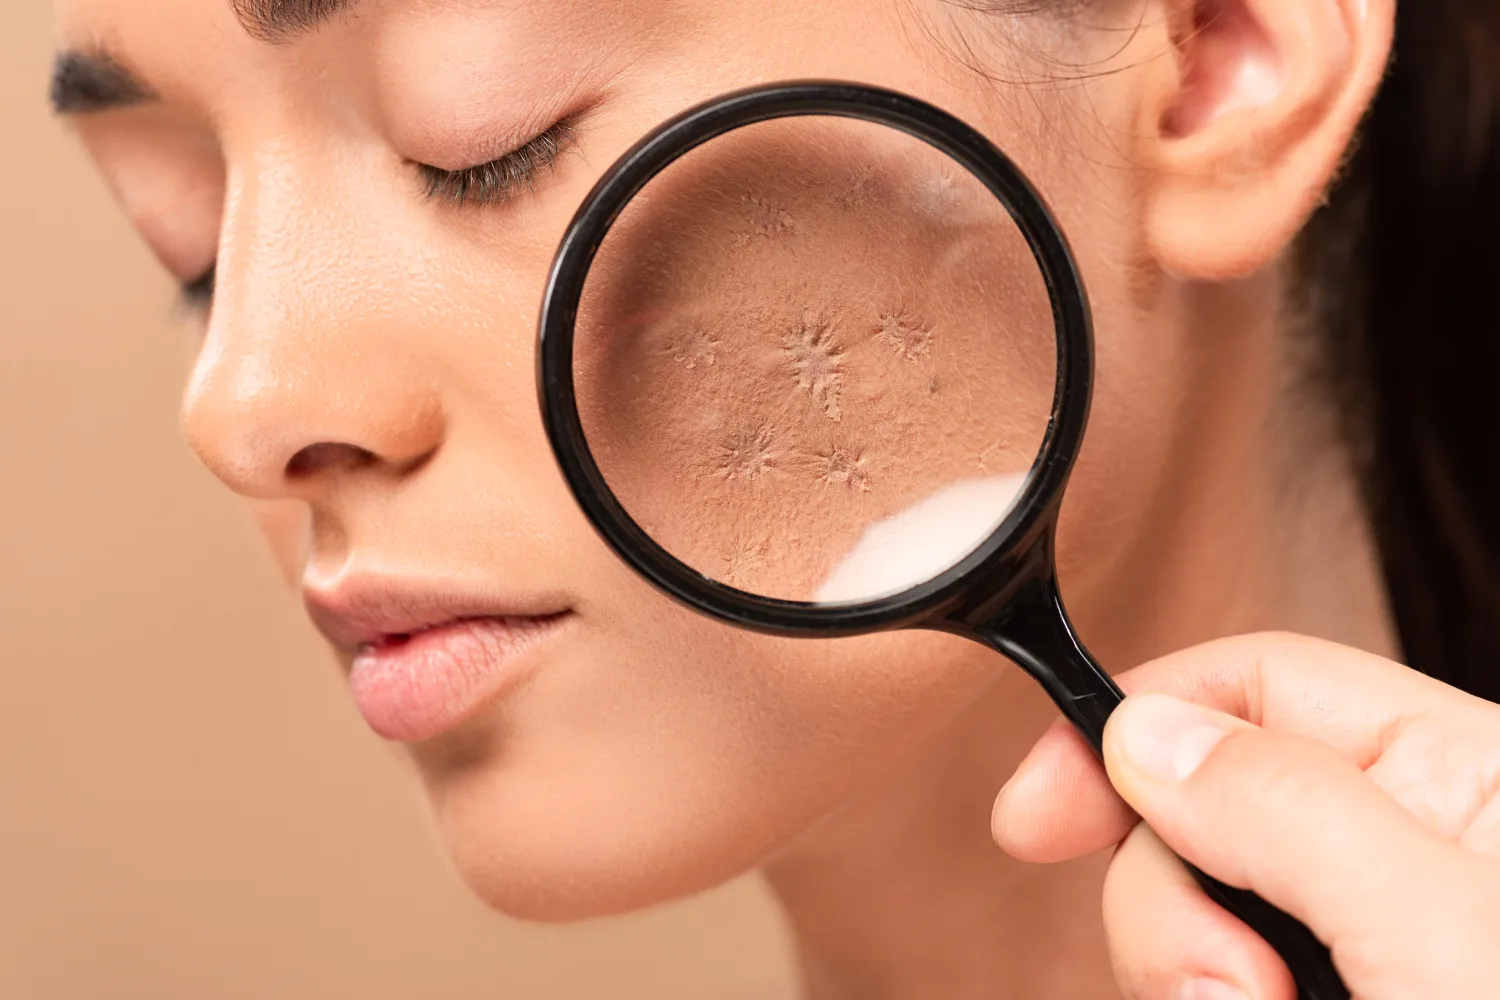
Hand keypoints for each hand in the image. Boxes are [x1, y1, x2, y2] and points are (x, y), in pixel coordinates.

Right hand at [993, 632, 1499, 999]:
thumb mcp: (1442, 938)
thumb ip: (1291, 810)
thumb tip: (1147, 731)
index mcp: (1460, 780)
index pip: (1259, 687)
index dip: (1135, 724)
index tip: (1037, 814)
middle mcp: (1402, 854)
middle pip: (1199, 813)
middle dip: (1173, 907)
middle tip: (1233, 994)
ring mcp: (1359, 949)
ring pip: (1192, 923)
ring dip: (1192, 989)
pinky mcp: (1320, 999)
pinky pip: (1212, 991)